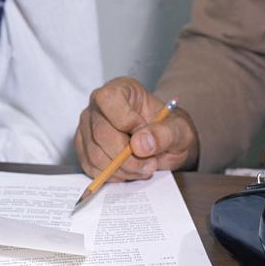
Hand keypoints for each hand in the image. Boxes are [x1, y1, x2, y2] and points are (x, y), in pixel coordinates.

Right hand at [74, 76, 199, 180]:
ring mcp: (87, 126)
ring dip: (122, 169)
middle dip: (127, 157)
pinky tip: (129, 171)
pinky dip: (112, 175)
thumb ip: (165, 134)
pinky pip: (91, 167)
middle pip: (101, 133)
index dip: (126, 121)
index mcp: (121, 89)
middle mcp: (98, 105)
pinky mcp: (84, 147)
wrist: (163, 143)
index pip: (108, 100)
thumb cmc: (169, 131)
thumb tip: (140, 144)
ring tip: (142, 168)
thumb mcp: (180, 130)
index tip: (144, 133)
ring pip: (95, 154)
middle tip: (150, 164)